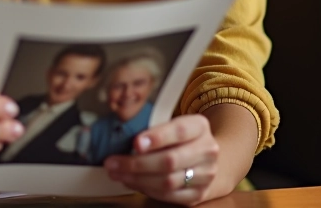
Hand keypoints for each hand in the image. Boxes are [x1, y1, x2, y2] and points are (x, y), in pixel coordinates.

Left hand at [103, 114, 219, 205]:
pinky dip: (147, 190)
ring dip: (137, 179)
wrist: (204, 158)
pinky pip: (170, 195)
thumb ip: (152, 129)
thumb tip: (121, 138)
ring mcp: (206, 174)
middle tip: (112, 163)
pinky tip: (132, 183)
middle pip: (170, 160)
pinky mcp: (199, 193)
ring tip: (117, 174)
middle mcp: (207, 150)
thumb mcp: (170, 124)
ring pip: (168, 181)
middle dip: (137, 164)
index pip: (179, 131)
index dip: (157, 137)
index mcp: (199, 126)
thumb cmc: (179, 138)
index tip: (135, 143)